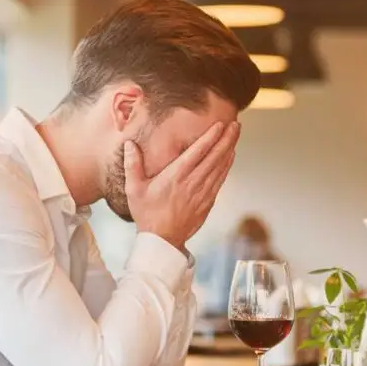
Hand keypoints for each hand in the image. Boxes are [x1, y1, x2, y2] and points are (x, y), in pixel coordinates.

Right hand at [125, 121, 239, 250]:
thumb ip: (132, 165)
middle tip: (236, 124)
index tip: (220, 124)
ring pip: (220, 167)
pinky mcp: (208, 202)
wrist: (162, 240)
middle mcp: (192, 182)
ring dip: (229, 149)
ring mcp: (203, 193)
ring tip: (236, 135)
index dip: (211, 136)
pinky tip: (231, 157)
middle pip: (214, 156)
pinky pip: (220, 180)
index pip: (198, 152)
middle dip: (226, 138)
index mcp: (175, 176)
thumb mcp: (134, 189)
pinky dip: (227, 166)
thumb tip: (130, 144)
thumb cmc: (147, 214)